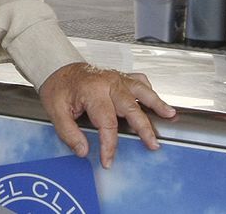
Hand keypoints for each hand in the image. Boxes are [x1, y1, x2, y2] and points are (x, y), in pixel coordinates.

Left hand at [38, 63, 176, 168]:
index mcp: (92, 91)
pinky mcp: (120, 76)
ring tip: (170, 114)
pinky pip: (139, 81)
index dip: (109, 145)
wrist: (57, 66)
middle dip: (144, 127)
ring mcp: (116, 77)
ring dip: (157, 103)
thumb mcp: (55, 111)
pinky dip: (149, 90)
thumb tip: (83, 150)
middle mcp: (108, 82)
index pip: (106, 123)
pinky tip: (155, 100)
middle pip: (131, 107)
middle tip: (152, 143)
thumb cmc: (58, 87)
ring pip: (142, 90)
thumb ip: (69, 133)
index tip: (108, 160)